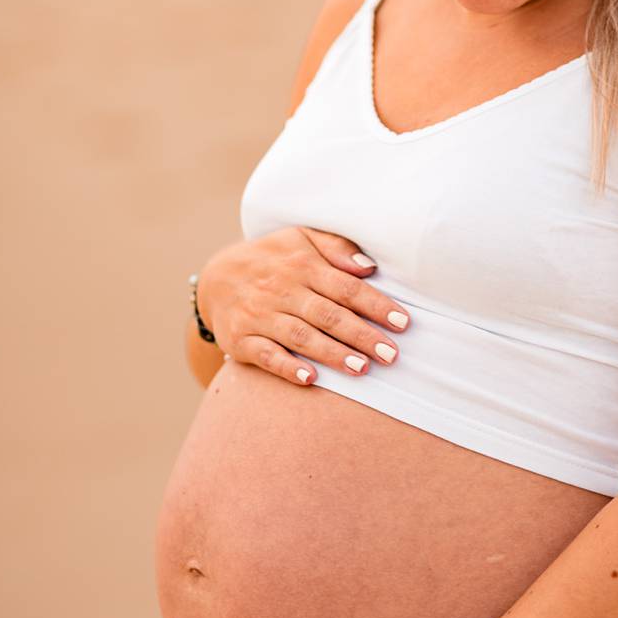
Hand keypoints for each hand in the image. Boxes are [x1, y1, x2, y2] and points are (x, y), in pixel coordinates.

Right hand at [196, 228, 411, 386]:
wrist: (215, 278)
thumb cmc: (273, 260)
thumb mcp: (300, 239)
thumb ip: (336, 248)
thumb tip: (369, 266)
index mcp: (302, 264)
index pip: (345, 286)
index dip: (375, 304)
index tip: (402, 322)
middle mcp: (281, 289)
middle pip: (328, 314)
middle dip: (362, 335)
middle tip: (391, 354)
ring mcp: (260, 315)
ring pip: (301, 336)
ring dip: (332, 353)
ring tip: (362, 368)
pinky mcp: (241, 339)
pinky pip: (266, 355)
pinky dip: (288, 367)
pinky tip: (311, 378)